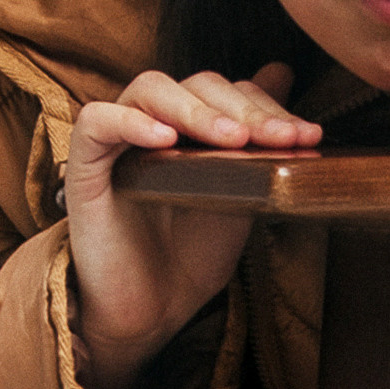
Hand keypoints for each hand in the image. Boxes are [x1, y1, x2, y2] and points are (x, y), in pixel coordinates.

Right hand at [65, 63, 319, 388]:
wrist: (150, 313)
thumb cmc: (190, 256)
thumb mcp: (240, 193)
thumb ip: (258, 141)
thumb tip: (284, 75)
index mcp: (190, 127)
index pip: (228, 92)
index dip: (266, 106)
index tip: (307, 136)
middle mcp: (153, 122)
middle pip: (195, 84)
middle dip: (244, 109)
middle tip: (279, 138)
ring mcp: (117, 140)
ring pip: (150, 90)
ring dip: (197, 111)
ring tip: (232, 139)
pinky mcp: (83, 164)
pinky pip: (97, 122)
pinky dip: (131, 122)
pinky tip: (166, 140)